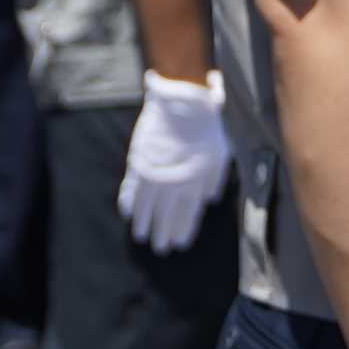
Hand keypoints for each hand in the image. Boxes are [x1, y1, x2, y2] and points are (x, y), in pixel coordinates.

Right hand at [116, 71, 231, 251]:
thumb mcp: (221, 152)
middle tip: (160, 249)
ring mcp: (155, 171)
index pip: (188, 213)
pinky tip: (127, 213)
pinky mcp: (140, 159)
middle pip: (167, 214)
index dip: (183, 230)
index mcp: (196, 180)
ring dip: (144, 223)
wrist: (182, 99)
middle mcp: (174, 181)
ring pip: (147, 205)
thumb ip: (214, 179)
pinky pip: (132, 186)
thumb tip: (208, 201)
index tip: (179, 244)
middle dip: (163, 233)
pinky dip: (129, 200)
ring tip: (141, 238)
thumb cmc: (208, 122)